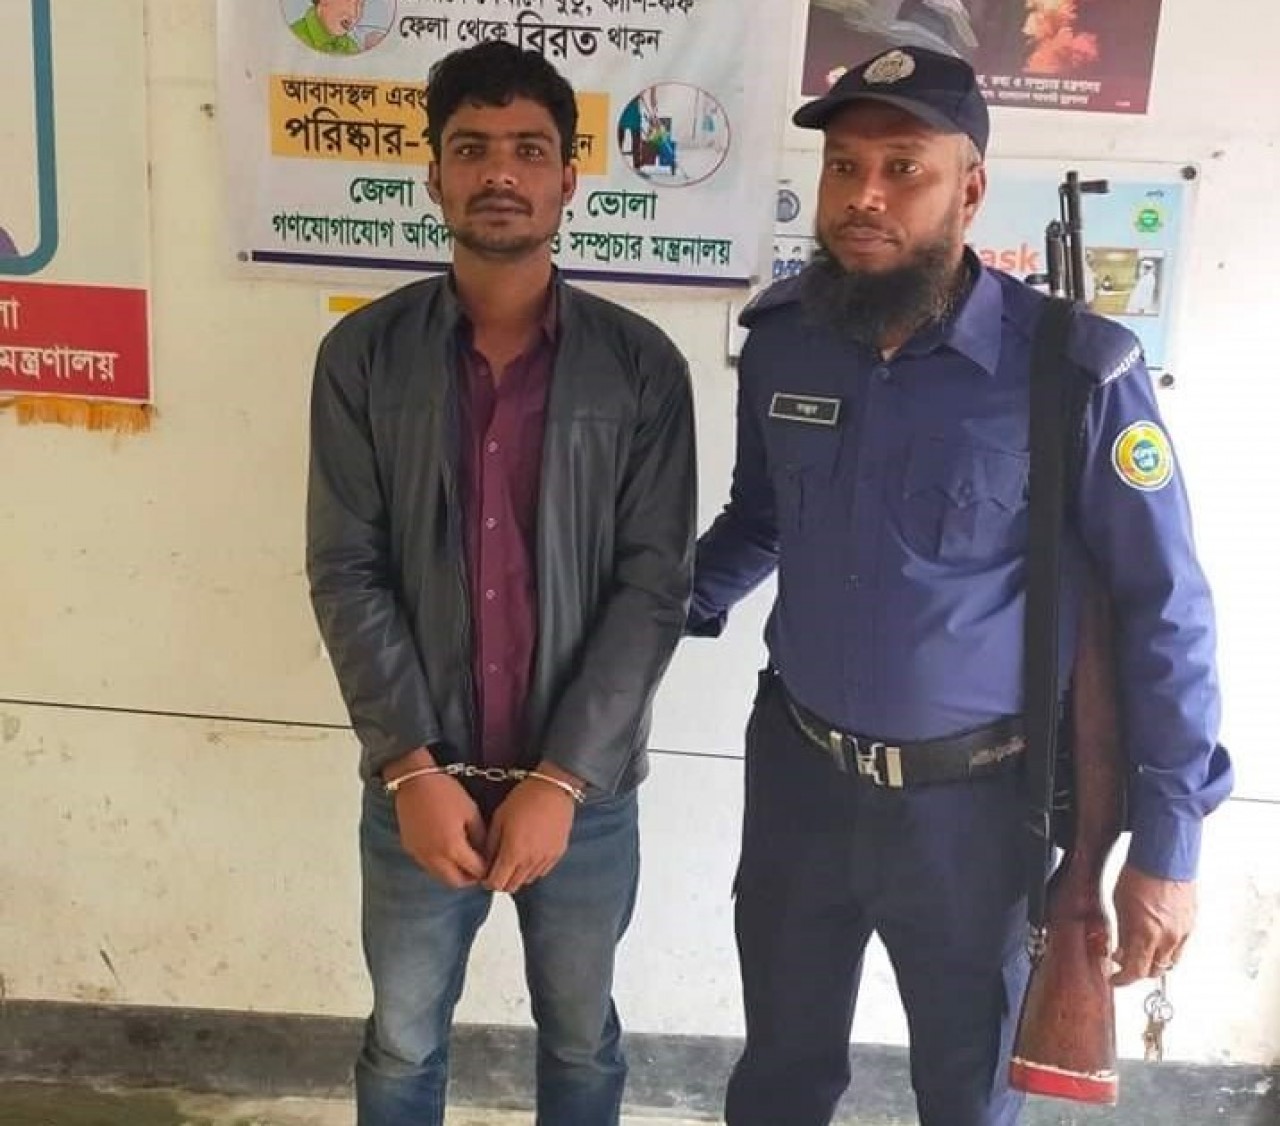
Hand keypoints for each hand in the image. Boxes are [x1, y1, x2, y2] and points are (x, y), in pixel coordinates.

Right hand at [387, 751, 487, 887]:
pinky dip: (440, 865)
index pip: (475, 871)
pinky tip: (447, 850)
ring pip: (441, 877)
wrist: (414, 782)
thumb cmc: (444, 792)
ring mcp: (420, 855)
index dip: (487, 869)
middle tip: (479, 867)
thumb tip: (486, 851)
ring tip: (464, 859)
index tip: (493, 864)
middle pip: (456, 882)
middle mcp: (434, 857)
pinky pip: (428, 866)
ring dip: (454, 873)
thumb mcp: (471, 811)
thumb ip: (481, 836)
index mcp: (452, 847)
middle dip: (470, 878)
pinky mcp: (410, 850)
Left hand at [484, 766, 579, 893]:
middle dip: (501, 882)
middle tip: (497, 869)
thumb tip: (484, 861)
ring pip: (527, 881)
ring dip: (517, 876)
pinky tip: (528, 855)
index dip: (487, 881)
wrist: (554, 788)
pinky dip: (532, 869)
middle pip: (512, 887)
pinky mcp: (557, 854)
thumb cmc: (525, 798)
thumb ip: (490, 844)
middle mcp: (531, 861)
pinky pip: (541, 872)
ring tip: (513, 860)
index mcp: (513, 852)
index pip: (496, 884)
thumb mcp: (499, 818)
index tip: (484, 874)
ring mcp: (546, 859)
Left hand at [1111, 863, 1196, 985]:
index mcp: (1146, 934)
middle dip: (1138, 971)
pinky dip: (1167, 949)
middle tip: (1124, 964)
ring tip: (1141, 952)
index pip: (1135, 971)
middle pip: (1154, 971)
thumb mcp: (1119, 904)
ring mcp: (1182, 932)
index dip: (1123, 979)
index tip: (1115, 978)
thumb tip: (1120, 948)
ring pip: (1169, 962)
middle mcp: (1167, 938)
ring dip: (1155, 962)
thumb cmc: (1139, 874)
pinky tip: (1156, 939)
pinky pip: (1180, 947)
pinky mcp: (1191, 924)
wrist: (1163, 857)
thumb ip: (1122, 931)